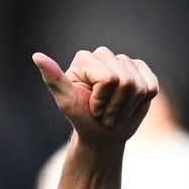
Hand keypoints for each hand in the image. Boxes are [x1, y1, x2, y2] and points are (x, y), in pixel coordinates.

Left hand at [33, 47, 158, 146]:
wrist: (102, 134)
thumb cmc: (82, 118)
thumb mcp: (66, 101)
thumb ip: (53, 78)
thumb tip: (36, 56)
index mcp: (85, 58)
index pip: (108, 78)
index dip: (102, 100)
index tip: (92, 108)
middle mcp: (105, 54)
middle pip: (125, 81)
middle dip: (115, 106)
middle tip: (104, 114)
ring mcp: (126, 61)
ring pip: (140, 86)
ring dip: (127, 108)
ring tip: (114, 113)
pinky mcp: (143, 71)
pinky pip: (152, 87)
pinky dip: (141, 104)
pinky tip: (129, 107)